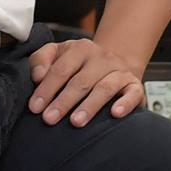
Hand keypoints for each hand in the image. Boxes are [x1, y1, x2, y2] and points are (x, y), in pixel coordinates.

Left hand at [27, 38, 144, 126]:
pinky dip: (125, 103)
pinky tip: (116, 114)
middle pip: (81, 81)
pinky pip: (132, 93)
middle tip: (49, 119)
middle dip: (64, 101)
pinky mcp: (134, 85)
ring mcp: (119, 71)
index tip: (35, 107)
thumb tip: (37, 76)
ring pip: (104, 88)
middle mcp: (101, 58)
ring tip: (76, 122)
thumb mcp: (57, 54)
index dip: (46, 89)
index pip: (60, 69)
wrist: (115, 60)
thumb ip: (41, 60)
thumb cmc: (79, 63)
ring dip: (89, 106)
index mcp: (79, 49)